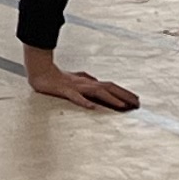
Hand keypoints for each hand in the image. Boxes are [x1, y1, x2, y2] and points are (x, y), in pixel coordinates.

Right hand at [24, 49, 138, 111]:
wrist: (40, 72)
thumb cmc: (57, 76)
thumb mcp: (75, 77)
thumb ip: (86, 78)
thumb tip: (96, 80)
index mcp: (88, 82)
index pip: (110, 86)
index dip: (124, 92)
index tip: (136, 99)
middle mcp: (85, 83)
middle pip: (108, 88)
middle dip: (124, 95)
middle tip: (137, 103)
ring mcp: (76, 87)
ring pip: (97, 92)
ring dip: (111, 98)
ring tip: (123, 105)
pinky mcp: (65, 91)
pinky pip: (76, 97)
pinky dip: (84, 101)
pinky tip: (92, 107)